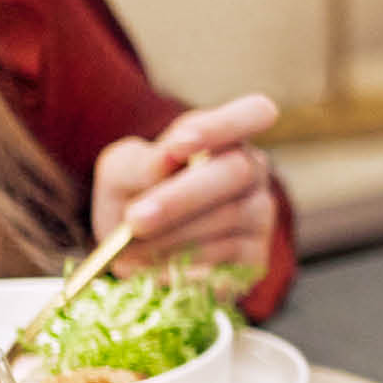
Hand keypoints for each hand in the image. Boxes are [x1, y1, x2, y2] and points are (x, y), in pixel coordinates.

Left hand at [89, 93, 282, 274]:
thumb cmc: (135, 197)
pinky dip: (184, 268)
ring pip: (226, 221)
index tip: (179, 144)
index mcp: (226, 137)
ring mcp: (260, 216)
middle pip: (236, 171)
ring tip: (129, 251)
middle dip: (181, 197)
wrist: (139, 251)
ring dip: (172, 237)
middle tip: (135, 220)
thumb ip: (141, 163)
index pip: (255, 113)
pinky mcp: (256, 259)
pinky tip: (155, 270)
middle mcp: (253, 172)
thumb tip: (168, 161)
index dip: (225, 125)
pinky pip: (226, 260)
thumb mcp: (121, 172)